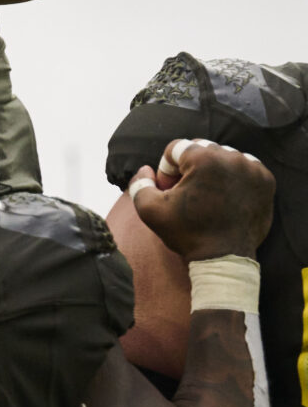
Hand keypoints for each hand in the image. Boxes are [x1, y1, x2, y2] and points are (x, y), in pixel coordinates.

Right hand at [128, 139, 274, 260]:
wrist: (224, 258)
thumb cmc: (187, 233)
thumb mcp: (149, 209)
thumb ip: (140, 183)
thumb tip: (146, 169)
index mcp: (204, 159)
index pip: (177, 148)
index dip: (167, 168)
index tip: (169, 190)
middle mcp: (232, 157)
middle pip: (201, 149)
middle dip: (189, 167)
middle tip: (186, 192)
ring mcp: (253, 169)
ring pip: (223, 156)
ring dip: (211, 170)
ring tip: (206, 195)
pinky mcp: (266, 181)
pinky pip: (244, 167)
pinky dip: (232, 177)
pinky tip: (224, 196)